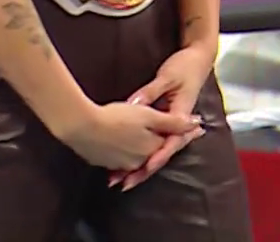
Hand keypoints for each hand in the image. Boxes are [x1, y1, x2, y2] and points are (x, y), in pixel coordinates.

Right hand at [61, 101, 198, 174]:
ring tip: (145, 138)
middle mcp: (138, 161)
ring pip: (137, 156)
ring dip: (143, 150)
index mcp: (151, 148)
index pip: (172, 142)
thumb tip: (195, 124)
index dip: (184, 133)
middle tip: (175, 135)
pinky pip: (121, 159)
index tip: (199, 129)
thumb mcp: (148, 115)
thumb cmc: (117, 117)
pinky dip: (126, 153)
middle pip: (155, 151)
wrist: (81, 126)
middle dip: (164, 144)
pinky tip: (124, 144)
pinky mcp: (104, 162)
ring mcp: (120, 164)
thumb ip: (172, 122)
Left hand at [105, 45, 214, 188]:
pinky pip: (152, 142)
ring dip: (139, 166)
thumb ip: (151, 92)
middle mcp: (177, 123)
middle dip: (144, 169)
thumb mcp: (167, 78)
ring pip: (156, 150)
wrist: (198, 59)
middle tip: (126, 182)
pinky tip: (124, 164)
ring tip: (121, 179)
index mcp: (181, 112)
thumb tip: (135, 104)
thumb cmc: (186, 66)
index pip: (171, 140)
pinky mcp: (164, 122)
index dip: (158, 155)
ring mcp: (171, 124)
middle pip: (162, 152)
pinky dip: (140, 154)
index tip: (145, 167)